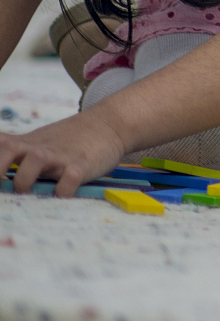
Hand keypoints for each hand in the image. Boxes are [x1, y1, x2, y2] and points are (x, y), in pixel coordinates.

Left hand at [2, 108, 128, 196]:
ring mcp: (59, 156)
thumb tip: (0, 178)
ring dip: (24, 180)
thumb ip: (12, 154)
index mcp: (23, 143)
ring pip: (34, 162)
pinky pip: (69, 180)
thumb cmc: (66, 141)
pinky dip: (62, 191)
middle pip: (6, 151)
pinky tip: (61, 196)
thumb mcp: (35, 141)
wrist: (108, 125)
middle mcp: (38, 148)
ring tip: (26, 191)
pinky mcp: (81, 165)